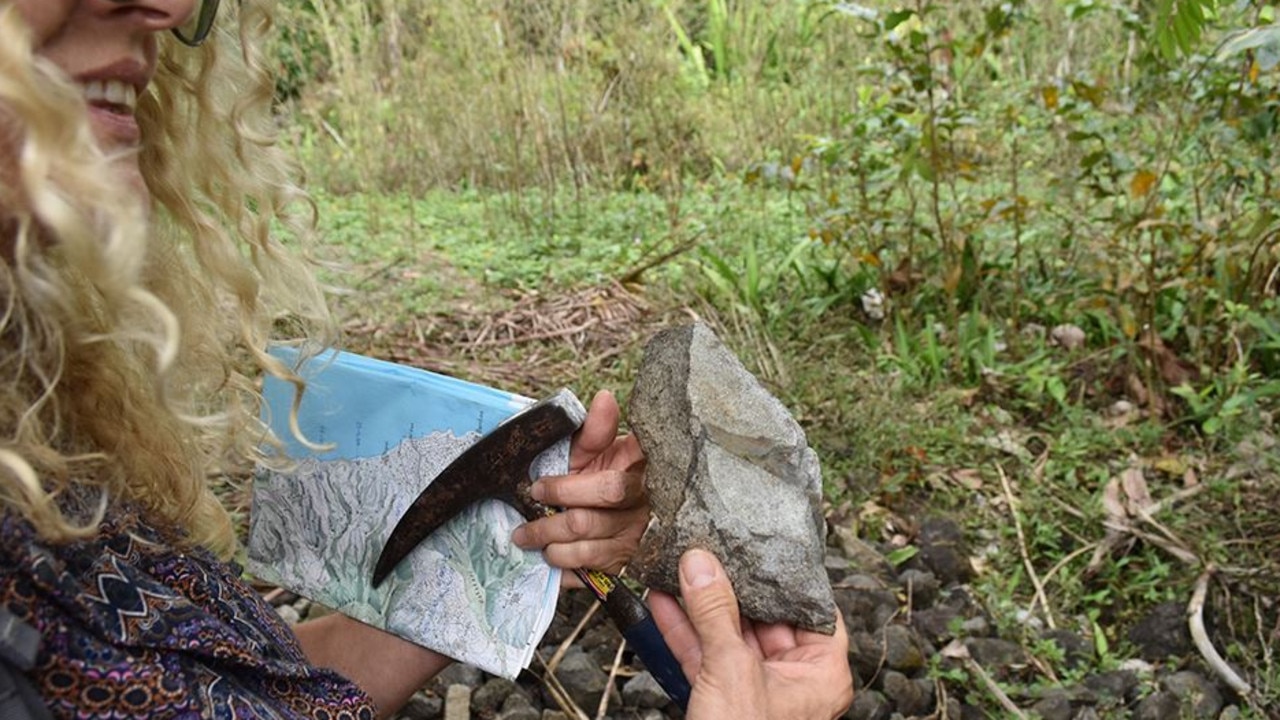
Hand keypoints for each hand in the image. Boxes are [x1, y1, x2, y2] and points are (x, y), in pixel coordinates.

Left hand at [512, 390, 648, 578]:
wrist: (619, 503)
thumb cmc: (601, 471)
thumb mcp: (595, 449)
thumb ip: (595, 430)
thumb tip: (604, 398)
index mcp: (636, 475)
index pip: (608, 489)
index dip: (567, 490)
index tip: (538, 488)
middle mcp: (640, 510)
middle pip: (586, 523)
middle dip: (546, 525)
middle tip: (521, 527)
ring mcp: (633, 540)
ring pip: (584, 551)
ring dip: (549, 547)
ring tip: (528, 540)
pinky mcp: (623, 566)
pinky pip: (588, 575)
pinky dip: (563, 571)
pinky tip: (548, 561)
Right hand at [649, 549, 853, 719]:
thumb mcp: (731, 671)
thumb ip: (715, 613)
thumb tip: (702, 564)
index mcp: (821, 673)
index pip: (811, 607)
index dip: (785, 575)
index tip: (761, 544)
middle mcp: (793, 680)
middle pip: (762, 617)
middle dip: (728, 585)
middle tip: (707, 549)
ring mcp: (756, 690)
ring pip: (727, 635)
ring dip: (698, 605)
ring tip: (676, 568)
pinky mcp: (723, 701)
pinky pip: (705, 657)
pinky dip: (684, 632)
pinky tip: (663, 603)